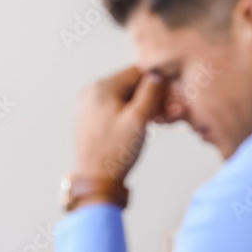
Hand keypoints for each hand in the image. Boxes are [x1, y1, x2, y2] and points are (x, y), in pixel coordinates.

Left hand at [76, 66, 165, 183]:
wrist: (96, 179)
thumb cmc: (116, 151)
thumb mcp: (138, 118)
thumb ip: (150, 91)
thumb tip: (157, 72)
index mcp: (101, 87)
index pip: (137, 72)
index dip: (155, 85)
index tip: (165, 103)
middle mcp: (90, 91)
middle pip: (129, 83)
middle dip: (147, 97)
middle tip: (159, 117)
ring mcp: (87, 104)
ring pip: (122, 95)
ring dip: (138, 106)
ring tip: (147, 124)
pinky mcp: (88, 117)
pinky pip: (113, 106)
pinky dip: (126, 113)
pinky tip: (133, 129)